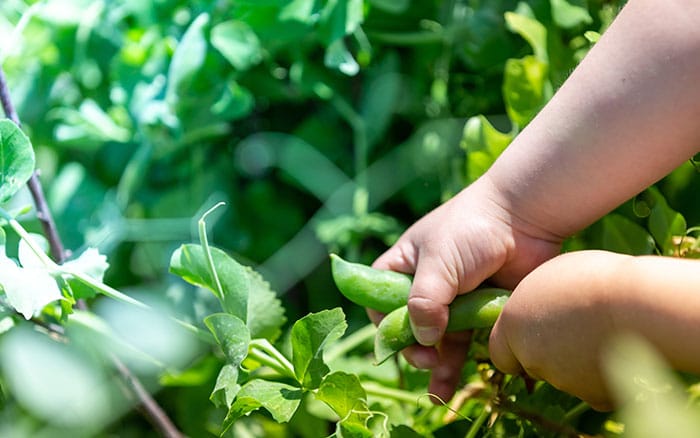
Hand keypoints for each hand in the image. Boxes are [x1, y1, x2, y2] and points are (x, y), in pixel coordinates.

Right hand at [371, 176, 561, 400]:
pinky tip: (461, 379)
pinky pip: (468, 338)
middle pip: (410, 325)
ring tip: (439, 393)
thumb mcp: (439, 263)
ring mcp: (454, 297)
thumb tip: (423, 340)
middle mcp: (426, 283)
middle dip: (414, 348)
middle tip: (427, 360)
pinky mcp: (481, 307)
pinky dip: (464, 360)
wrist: (526, 216)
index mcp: (405, 265)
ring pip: (439, 337)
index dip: (383, 323)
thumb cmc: (472, 229)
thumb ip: (425, 302)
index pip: (379, 299)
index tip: (398, 339)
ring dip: (438, 365)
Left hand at [488, 250, 631, 410]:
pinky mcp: (592, 396)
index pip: (499, 351)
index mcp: (513, 326)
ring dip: (574, 361)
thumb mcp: (551, 278)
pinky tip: (616, 350)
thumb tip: (536, 311)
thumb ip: (535, 302)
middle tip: (573, 326)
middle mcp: (531, 358)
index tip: (531, 333)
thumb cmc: (595, 279)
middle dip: (547, 352)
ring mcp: (561, 380)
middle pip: (532, 363)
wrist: (639, 304)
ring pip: (563, 376)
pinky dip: (600, 375)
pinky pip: (593, 388)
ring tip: (600, 330)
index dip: (515, 343)